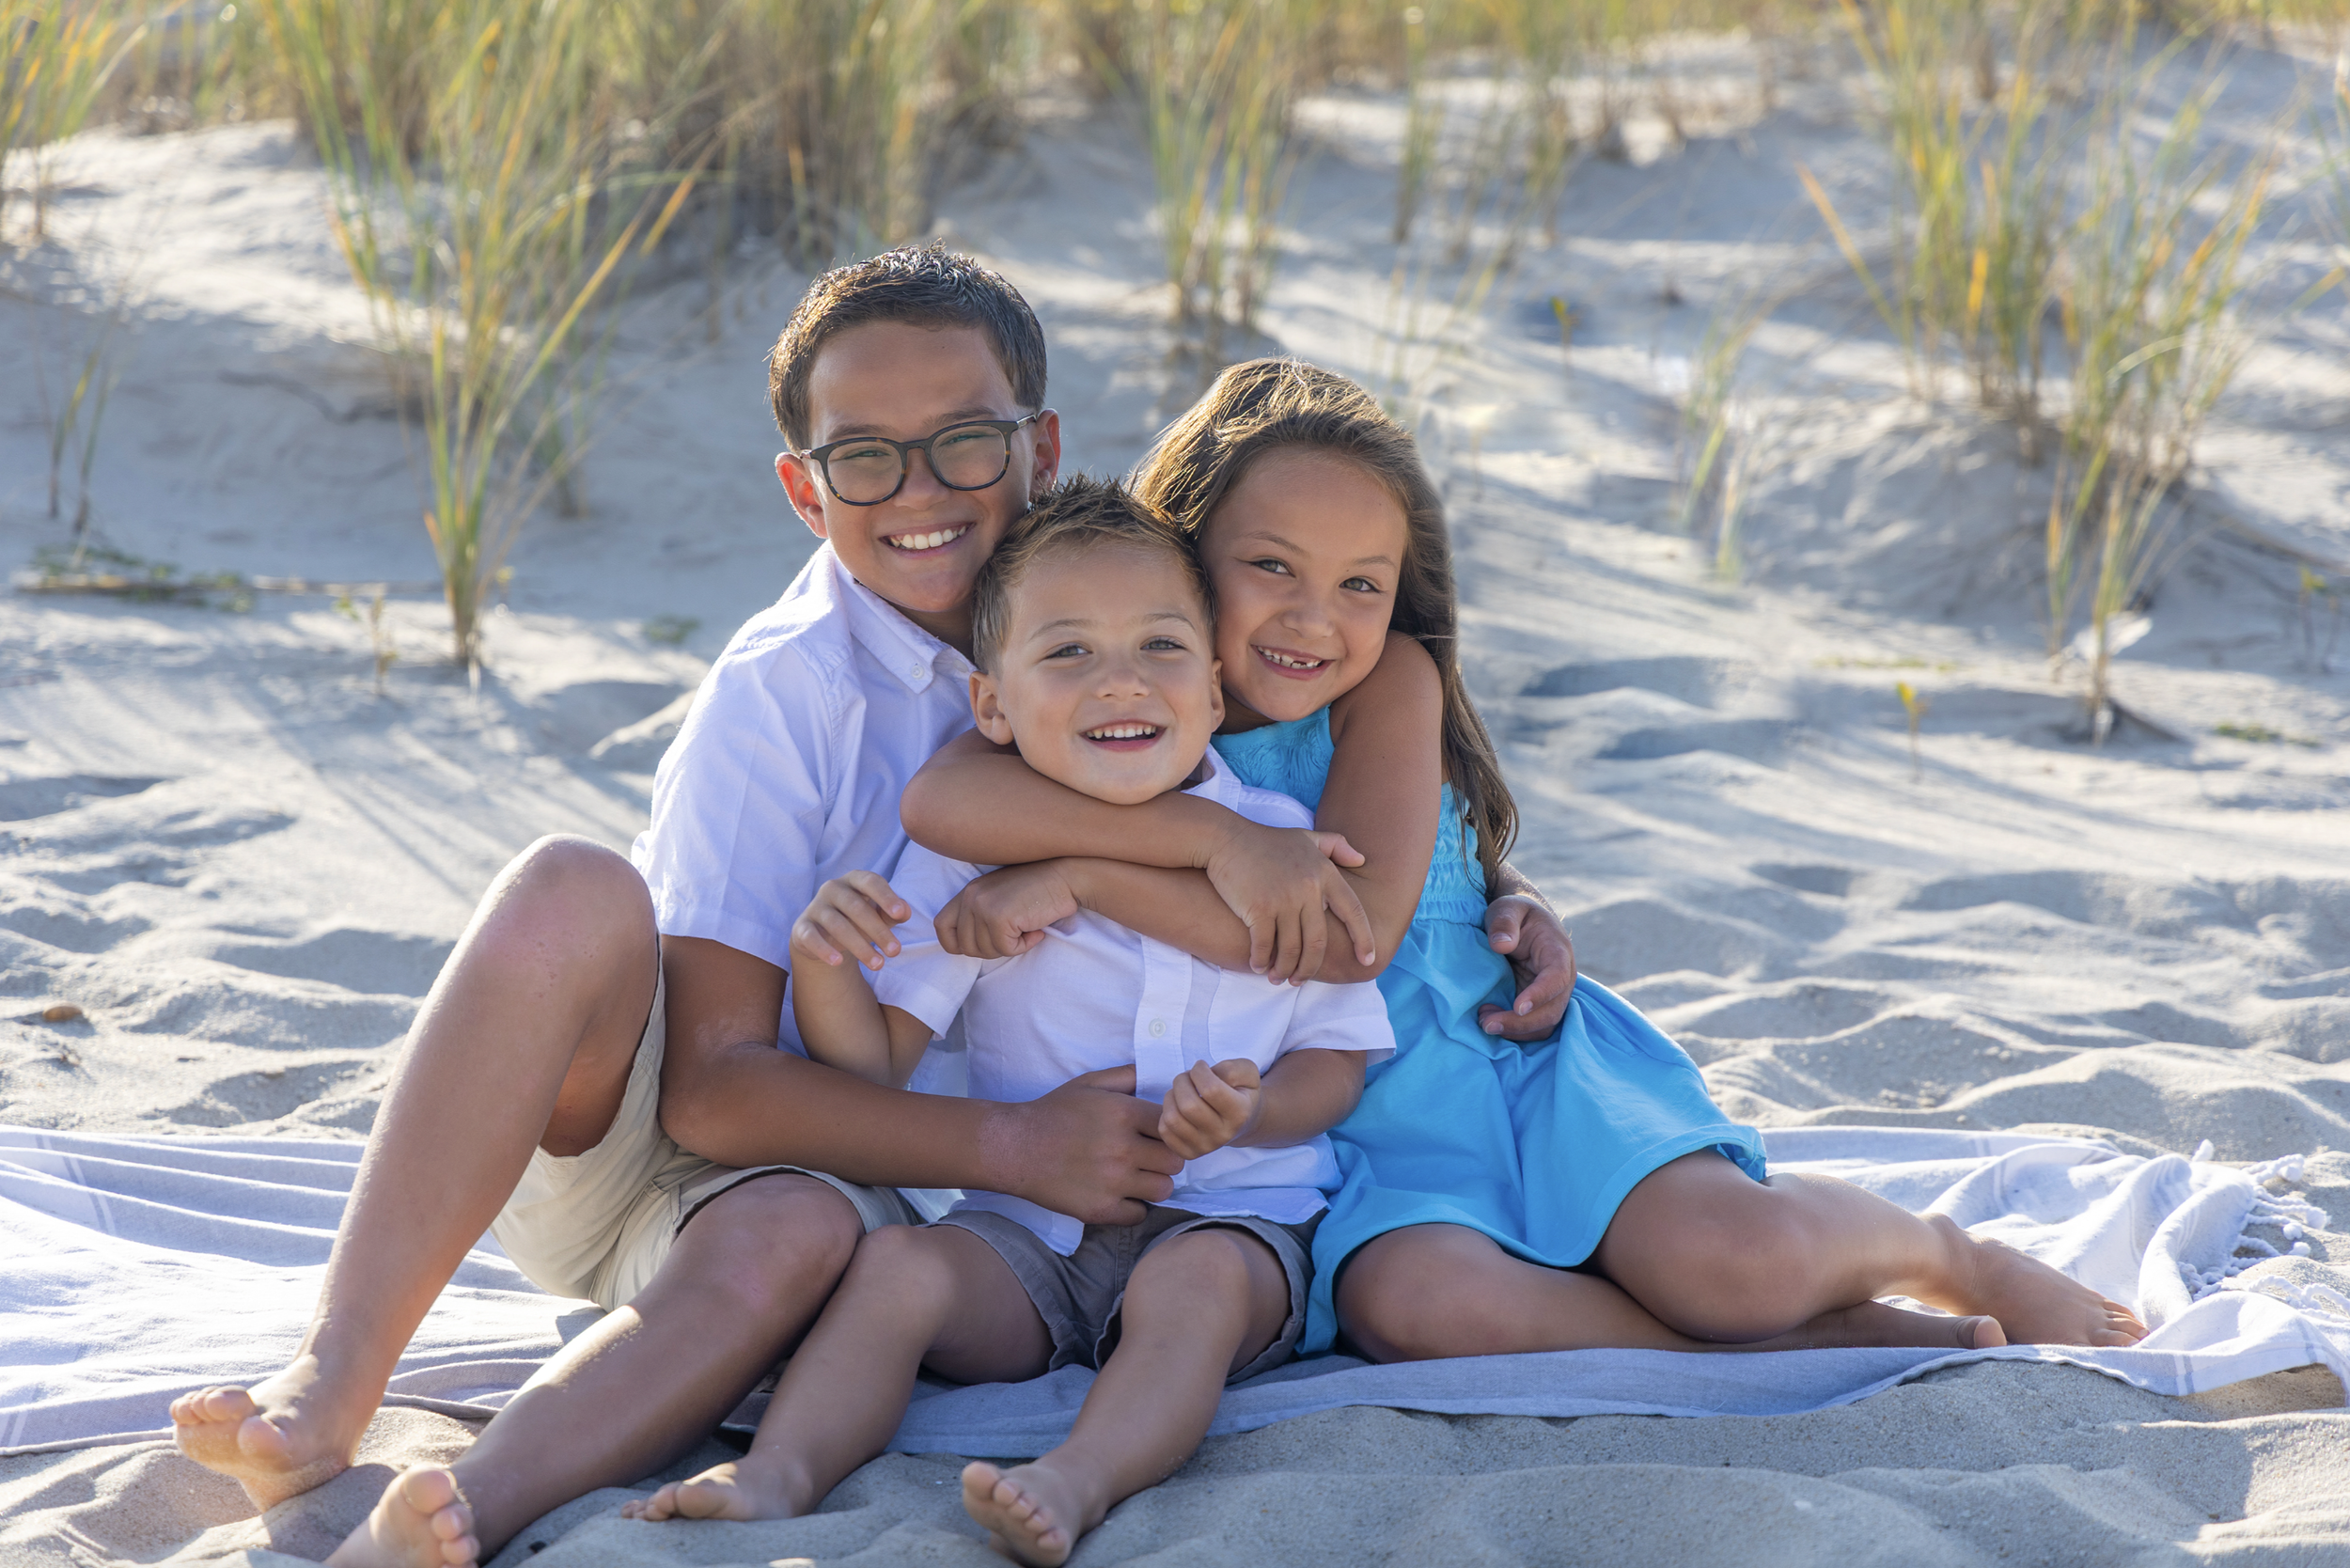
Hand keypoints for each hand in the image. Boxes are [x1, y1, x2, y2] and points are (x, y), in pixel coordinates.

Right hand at [791, 871, 909, 972]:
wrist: (823, 935)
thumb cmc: (858, 920)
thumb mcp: (879, 915)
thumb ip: (893, 913)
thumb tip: (905, 911)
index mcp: (854, 880)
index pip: (870, 882)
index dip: (886, 897)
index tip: (900, 915)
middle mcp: (832, 888)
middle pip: (856, 907)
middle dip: (878, 931)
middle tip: (895, 951)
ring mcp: (815, 907)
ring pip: (837, 925)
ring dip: (859, 946)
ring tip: (878, 965)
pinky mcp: (801, 927)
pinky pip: (811, 937)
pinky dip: (824, 949)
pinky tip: (838, 962)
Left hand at [934, 861, 1079, 959]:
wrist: (1066, 877)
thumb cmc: (1039, 891)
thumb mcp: (1001, 898)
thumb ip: (980, 916)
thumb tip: (968, 948)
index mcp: (968, 891)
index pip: (942, 926)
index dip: (957, 944)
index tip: (982, 945)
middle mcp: (970, 896)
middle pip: (965, 946)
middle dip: (992, 950)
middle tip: (1015, 936)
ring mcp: (983, 905)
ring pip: (985, 950)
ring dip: (1010, 947)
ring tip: (1027, 928)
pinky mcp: (999, 916)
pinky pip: (1006, 949)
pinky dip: (1024, 945)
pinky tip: (1036, 930)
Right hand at [985, 1065, 1181, 1225]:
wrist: (1015, 1147)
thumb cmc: (1053, 1112)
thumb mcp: (1089, 1083)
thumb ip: (1126, 1075)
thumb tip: (1156, 1074)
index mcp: (1124, 1113)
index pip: (1173, 1126)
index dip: (1166, 1131)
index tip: (1153, 1135)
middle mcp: (1123, 1148)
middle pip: (1175, 1162)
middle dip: (1164, 1159)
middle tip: (1148, 1158)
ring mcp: (1113, 1181)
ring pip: (1163, 1189)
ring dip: (1152, 1184)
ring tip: (1135, 1178)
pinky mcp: (1101, 1209)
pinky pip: (1139, 1214)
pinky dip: (1131, 1207)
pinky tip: (1118, 1195)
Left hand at [1158, 1058, 1261, 1158]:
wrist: (1242, 1121)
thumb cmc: (1240, 1091)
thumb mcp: (1247, 1071)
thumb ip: (1231, 1069)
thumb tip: (1205, 1077)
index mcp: (1240, 1114)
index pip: (1210, 1090)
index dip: (1200, 1071)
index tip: (1201, 1066)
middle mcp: (1223, 1134)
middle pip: (1188, 1106)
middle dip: (1181, 1081)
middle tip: (1188, 1076)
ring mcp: (1205, 1147)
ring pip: (1172, 1119)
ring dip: (1171, 1096)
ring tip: (1181, 1091)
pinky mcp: (1188, 1153)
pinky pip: (1164, 1131)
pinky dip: (1166, 1113)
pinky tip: (1178, 1107)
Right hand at [1201, 822, 1375, 983]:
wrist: (1225, 838)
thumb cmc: (1266, 841)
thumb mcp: (1306, 837)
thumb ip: (1336, 846)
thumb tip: (1361, 860)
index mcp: (1325, 873)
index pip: (1354, 912)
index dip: (1364, 939)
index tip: (1367, 960)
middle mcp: (1308, 888)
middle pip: (1318, 942)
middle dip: (1310, 967)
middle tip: (1300, 980)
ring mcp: (1284, 899)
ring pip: (1291, 949)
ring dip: (1285, 970)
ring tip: (1278, 978)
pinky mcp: (1259, 908)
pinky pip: (1264, 945)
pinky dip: (1261, 961)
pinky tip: (1258, 967)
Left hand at [1479, 893, 1575, 1040]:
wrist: (1522, 922)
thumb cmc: (1516, 913)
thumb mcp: (1508, 908)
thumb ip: (1504, 922)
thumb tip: (1501, 945)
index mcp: (1558, 953)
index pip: (1557, 978)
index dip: (1540, 995)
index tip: (1518, 1007)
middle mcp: (1561, 979)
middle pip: (1552, 1011)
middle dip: (1521, 1023)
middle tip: (1487, 1023)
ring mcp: (1551, 995)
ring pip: (1544, 1025)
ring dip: (1516, 1031)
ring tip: (1485, 1022)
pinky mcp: (1538, 1005)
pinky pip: (1532, 1027)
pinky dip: (1513, 1031)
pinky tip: (1490, 1019)